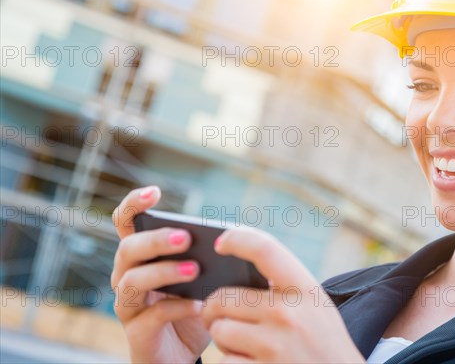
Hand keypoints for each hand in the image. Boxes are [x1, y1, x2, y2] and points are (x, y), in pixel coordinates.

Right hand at [111, 186, 210, 363]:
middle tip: (186, 238)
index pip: (126, 222)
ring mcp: (128, 304)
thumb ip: (212, 256)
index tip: (155, 193)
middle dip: (156, 240)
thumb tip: (241, 235)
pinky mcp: (137, 332)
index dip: (135, 204)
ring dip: (164, 272)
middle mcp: (127, 275)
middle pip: (128, 248)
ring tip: (195, 270)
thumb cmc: (193, 306)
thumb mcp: (204, 277)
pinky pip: (152, 315)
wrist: (184, 354)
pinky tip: (198, 305)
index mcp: (141, 255)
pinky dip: (176, 307)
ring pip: (132, 280)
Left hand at [202, 228, 364, 362]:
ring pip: (219, 330)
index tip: (220, 243)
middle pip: (223, 297)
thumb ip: (286, 286)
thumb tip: (236, 265)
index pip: (265, 249)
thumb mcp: (315, 306)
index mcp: (305, 290)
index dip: (238, 239)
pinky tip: (249, 363)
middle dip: (213, 309)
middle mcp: (289, 314)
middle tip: (217, 315)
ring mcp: (274, 346)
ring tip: (242, 345)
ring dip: (222, 339)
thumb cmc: (323, 343)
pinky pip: (223, 361)